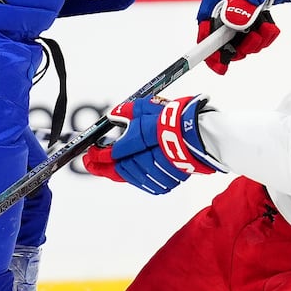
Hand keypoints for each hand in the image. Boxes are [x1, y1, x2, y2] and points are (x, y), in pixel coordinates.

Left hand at [83, 96, 218, 193]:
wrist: (201, 134)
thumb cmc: (175, 118)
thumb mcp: (147, 107)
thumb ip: (127, 111)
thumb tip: (113, 115)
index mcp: (139, 141)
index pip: (111, 154)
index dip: (97, 156)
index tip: (88, 155)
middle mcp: (146, 160)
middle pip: (119, 169)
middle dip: (102, 166)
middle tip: (92, 163)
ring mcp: (157, 173)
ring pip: (131, 177)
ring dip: (119, 172)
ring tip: (111, 166)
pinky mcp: (167, 182)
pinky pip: (146, 183)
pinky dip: (137, 177)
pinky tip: (131, 171)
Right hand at [196, 0, 290, 74]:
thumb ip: (241, 2)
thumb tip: (231, 23)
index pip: (205, 28)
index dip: (209, 50)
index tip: (219, 66)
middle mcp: (224, 6)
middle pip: (224, 39)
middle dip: (240, 46)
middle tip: (255, 41)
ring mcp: (238, 10)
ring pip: (241, 38)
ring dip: (256, 40)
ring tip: (267, 29)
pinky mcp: (252, 13)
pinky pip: (254, 32)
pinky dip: (264, 34)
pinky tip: (271, 26)